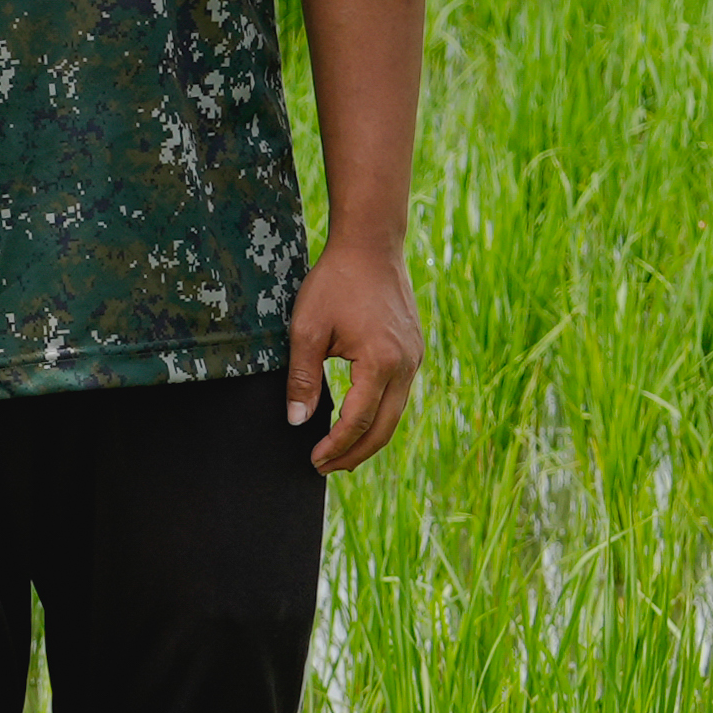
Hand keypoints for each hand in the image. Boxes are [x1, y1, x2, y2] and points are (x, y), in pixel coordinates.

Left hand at [289, 241, 421, 475]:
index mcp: (381, 362)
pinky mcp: (414, 350)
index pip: (357, 421)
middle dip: (355, 454)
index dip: (335, 446)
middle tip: (326, 468)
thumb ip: (302, 378)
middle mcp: (406, 365)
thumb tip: (297, 422)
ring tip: (341, 454)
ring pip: (395, 414)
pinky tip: (360, 419)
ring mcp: (415, 358)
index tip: (314, 461)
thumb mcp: (307, 329)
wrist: (371, 244)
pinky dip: (379, 414)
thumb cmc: (336, 282)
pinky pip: (399, 394)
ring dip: (369, 438)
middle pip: (384, 428)